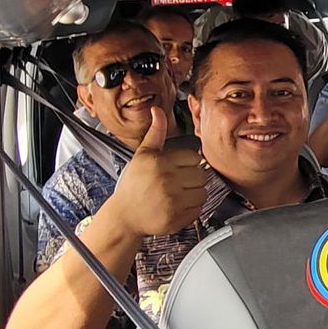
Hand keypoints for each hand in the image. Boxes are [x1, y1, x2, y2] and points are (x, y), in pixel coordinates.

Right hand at [108, 107, 205, 237]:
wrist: (124, 215)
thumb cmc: (134, 184)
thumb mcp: (143, 155)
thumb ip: (155, 133)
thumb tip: (157, 110)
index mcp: (159, 162)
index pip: (194, 157)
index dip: (187, 163)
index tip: (177, 169)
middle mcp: (166, 180)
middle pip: (202, 175)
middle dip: (192, 179)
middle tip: (177, 183)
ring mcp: (171, 200)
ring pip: (203, 193)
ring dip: (194, 194)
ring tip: (177, 195)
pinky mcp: (176, 217)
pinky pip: (199, 210)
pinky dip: (191, 209)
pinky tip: (177, 206)